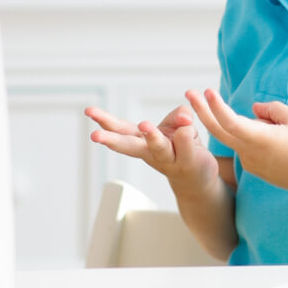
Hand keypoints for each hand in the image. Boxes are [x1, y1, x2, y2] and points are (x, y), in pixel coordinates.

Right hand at [84, 104, 218, 194]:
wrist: (199, 176)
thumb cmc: (182, 146)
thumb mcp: (177, 125)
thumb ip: (178, 116)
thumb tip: (184, 119)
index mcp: (141, 141)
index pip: (120, 129)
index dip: (105, 121)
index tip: (89, 111)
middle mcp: (151, 152)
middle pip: (129, 146)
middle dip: (112, 140)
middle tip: (96, 136)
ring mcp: (168, 159)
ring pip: (159, 147)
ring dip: (152, 137)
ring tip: (144, 125)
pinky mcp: (188, 162)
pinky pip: (187, 145)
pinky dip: (187, 133)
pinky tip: (187, 127)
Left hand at [185, 88, 287, 195]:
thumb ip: (270, 109)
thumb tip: (253, 110)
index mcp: (259, 139)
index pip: (229, 121)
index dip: (216, 106)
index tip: (207, 91)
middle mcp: (249, 152)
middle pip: (218, 131)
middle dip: (202, 111)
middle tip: (188, 93)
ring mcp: (249, 163)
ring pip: (238, 136)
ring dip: (246, 125)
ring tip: (281, 130)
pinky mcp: (253, 168)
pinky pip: (247, 146)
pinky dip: (253, 136)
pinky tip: (279, 141)